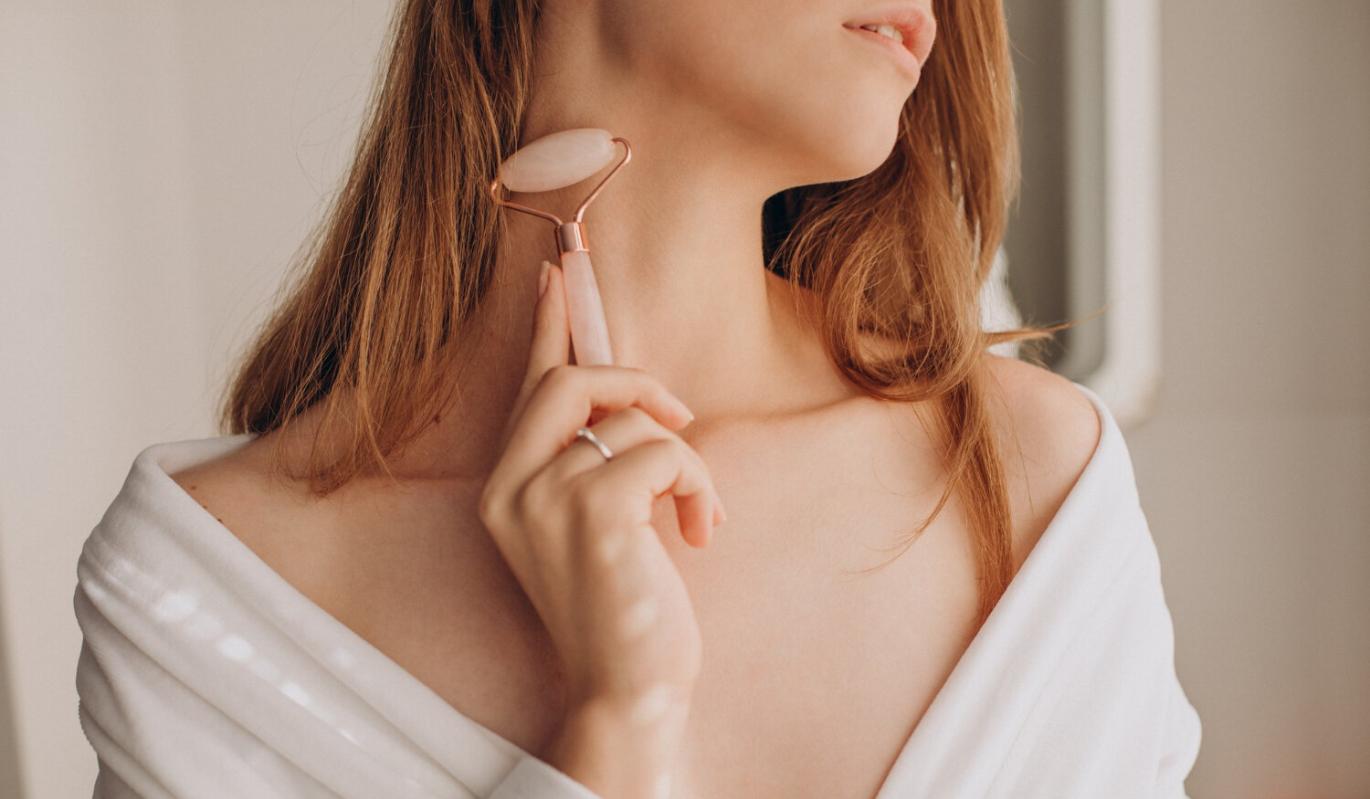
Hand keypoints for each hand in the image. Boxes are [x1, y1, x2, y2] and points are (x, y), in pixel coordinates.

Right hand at [477, 260, 724, 769]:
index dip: (549, 324)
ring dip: (687, 461)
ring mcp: (542, 499)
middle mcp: (508, 487)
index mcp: (505, 486)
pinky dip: (696, 483)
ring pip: (630, 420)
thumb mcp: (599, 524)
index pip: (526, 386)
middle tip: (680, 416)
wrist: (629, 691)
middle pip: (567, 381)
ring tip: (696, 515)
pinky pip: (661, 451)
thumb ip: (596, 459)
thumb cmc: (624, 608)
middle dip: (634, 382)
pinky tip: (699, 532)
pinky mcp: (589, 512)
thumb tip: (631, 400)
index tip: (560, 269)